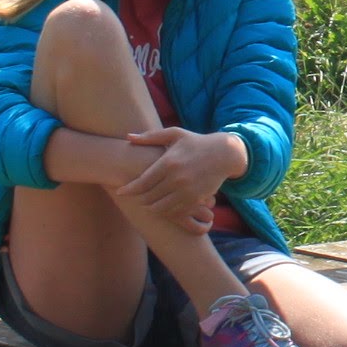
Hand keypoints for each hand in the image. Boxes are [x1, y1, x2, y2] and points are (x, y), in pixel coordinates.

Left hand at [115, 127, 246, 234]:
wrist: (225, 154)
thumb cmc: (196, 142)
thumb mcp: (175, 134)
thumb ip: (150, 137)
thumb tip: (128, 137)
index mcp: (168, 162)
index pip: (142, 182)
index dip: (129, 189)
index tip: (121, 191)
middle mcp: (176, 178)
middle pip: (149, 197)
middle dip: (139, 199)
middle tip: (134, 197)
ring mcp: (187, 191)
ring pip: (160, 208)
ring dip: (151, 207)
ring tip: (147, 203)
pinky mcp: (196, 199)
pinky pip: (175, 212)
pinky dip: (166, 212)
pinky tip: (163, 206)